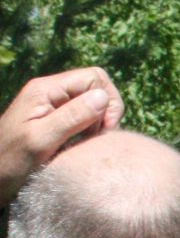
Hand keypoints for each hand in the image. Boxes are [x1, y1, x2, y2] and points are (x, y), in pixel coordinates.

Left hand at [0, 68, 123, 206]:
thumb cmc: (12, 159)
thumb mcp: (42, 139)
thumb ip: (72, 116)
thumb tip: (103, 96)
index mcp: (45, 90)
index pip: (94, 77)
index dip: (108, 101)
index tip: (103, 129)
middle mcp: (51, 92)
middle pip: (96, 87)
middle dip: (107, 111)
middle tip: (99, 137)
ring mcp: (54, 105)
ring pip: (93, 103)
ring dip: (99, 122)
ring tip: (89, 143)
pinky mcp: (56, 119)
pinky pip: (84, 116)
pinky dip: (91, 130)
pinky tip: (83, 145)